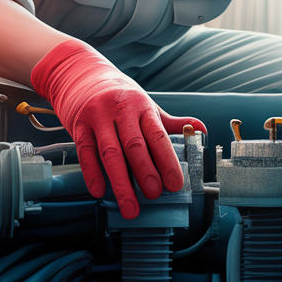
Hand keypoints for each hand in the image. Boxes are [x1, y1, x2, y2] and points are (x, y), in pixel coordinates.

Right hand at [31, 39, 205, 217]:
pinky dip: (92, 172)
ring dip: (120, 182)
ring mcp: (98, 117)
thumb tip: (202, 129)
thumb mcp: (146, 105)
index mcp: (142, 107)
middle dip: (145, 172)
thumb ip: (171, 123)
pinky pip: (85, 151)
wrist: (82, 74)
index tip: (175, 183)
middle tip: (154, 195)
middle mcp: (121, 111)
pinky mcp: (79, 124)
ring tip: (129, 206)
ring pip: (110, 152)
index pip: (157, 136)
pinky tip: (100, 190)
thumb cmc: (120, 96)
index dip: (167, 160)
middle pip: (134, 145)